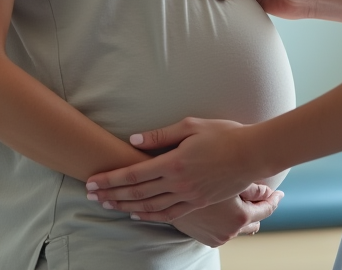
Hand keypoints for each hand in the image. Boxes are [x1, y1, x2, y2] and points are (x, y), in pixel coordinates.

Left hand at [86, 118, 264, 221]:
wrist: (251, 154)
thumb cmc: (223, 134)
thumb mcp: (190, 126)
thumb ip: (160, 135)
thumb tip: (133, 139)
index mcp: (173, 162)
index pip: (133, 174)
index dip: (110, 179)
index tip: (92, 181)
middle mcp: (178, 182)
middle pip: (136, 193)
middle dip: (110, 194)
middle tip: (90, 195)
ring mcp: (188, 195)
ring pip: (150, 206)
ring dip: (125, 206)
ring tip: (107, 205)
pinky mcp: (198, 202)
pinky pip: (169, 214)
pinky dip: (150, 215)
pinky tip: (137, 214)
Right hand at [172, 184, 282, 246]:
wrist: (162, 184)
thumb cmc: (199, 173)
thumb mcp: (229, 175)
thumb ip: (251, 187)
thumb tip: (267, 192)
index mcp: (239, 216)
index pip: (266, 209)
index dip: (274, 199)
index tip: (280, 193)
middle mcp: (230, 231)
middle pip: (254, 221)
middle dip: (258, 208)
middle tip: (263, 196)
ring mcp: (217, 236)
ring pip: (238, 227)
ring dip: (241, 215)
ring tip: (245, 201)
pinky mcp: (204, 237)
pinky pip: (224, 230)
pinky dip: (227, 221)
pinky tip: (227, 208)